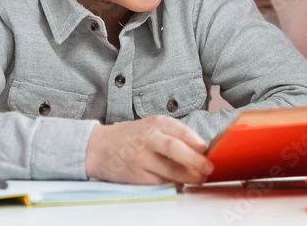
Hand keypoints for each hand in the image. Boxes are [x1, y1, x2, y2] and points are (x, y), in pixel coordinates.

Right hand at [84, 115, 213, 183]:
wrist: (98, 147)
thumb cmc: (130, 137)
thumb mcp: (151, 126)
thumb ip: (173, 134)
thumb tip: (200, 150)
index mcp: (155, 123)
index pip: (179, 130)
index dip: (196, 141)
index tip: (206, 150)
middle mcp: (147, 138)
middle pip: (174, 149)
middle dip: (195, 161)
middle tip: (208, 168)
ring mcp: (140, 157)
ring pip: (169, 170)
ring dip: (188, 177)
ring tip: (198, 179)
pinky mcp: (135, 175)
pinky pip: (159, 182)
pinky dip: (173, 184)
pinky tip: (180, 183)